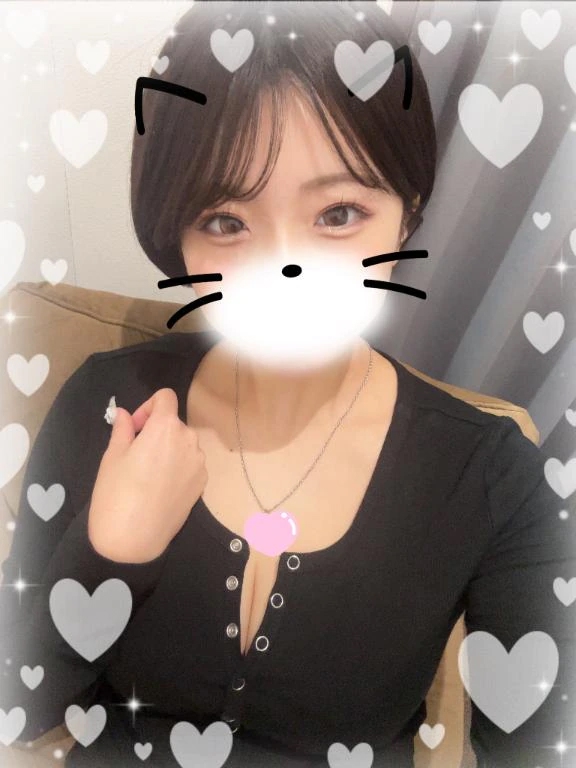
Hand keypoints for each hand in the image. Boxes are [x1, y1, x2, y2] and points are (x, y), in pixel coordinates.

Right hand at [88, 388, 207, 562]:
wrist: (133, 540)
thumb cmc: (116, 494)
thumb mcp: (112, 456)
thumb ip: (122, 429)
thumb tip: (124, 413)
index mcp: (166, 427)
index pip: (166, 397)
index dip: (148, 407)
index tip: (134, 428)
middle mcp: (189, 440)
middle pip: (174, 423)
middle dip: (155, 430)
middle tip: (135, 453)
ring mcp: (199, 463)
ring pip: (183, 444)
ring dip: (168, 449)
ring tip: (146, 474)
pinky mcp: (202, 483)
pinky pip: (190, 463)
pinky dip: (177, 467)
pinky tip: (159, 488)